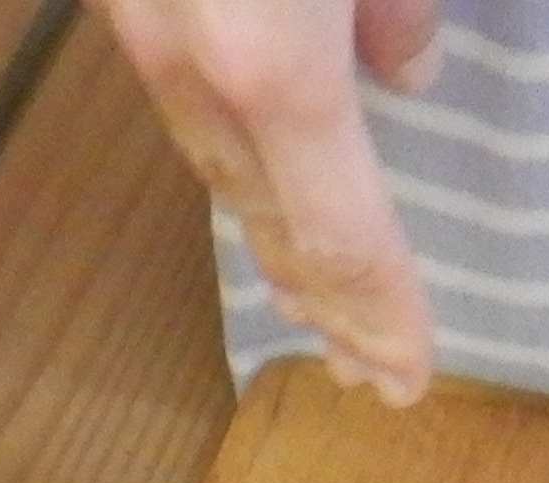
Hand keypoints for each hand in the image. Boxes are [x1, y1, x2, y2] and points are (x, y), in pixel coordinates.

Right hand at [88, 0, 442, 402]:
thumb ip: (398, 6)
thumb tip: (410, 73)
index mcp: (273, 62)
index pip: (342, 234)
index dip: (380, 316)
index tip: (408, 380)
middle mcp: (193, 71)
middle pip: (265, 223)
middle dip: (321, 305)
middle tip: (359, 370)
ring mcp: (137, 23)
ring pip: (210, 164)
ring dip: (266, 242)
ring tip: (305, 300)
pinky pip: (180, 100)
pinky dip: (226, 165)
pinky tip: (250, 172)